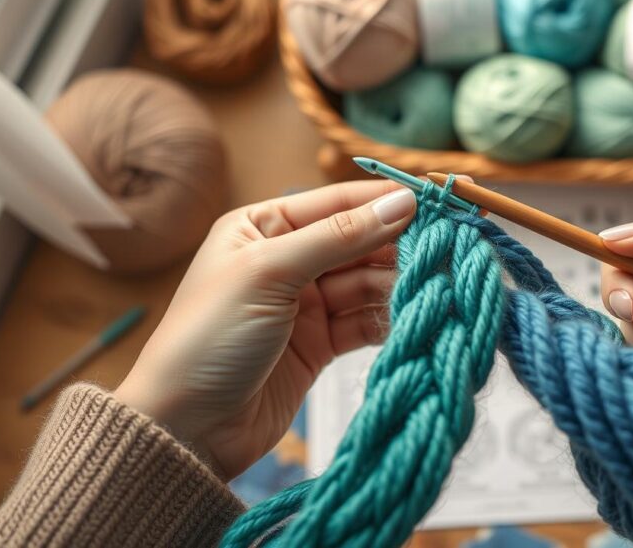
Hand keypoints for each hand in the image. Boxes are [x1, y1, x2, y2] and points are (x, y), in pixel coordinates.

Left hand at [114, 181, 415, 478]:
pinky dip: (388, 319)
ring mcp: (304, 304)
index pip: (337, 203)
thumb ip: (338, 237)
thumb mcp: (270, 273)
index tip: (438, 203)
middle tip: (447, 251)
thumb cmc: (209, 338)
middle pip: (358, 242)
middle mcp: (287, 259)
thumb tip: (402, 202)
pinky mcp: (319, 345)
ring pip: (366, 282)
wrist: (185, 429)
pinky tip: (414, 318)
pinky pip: (364, 321)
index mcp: (263, 227)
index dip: (386, 202)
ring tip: (436, 288)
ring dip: (398, 285)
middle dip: (399, 246)